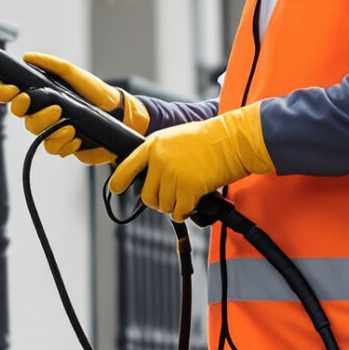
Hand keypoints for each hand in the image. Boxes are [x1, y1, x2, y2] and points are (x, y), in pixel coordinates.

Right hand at [0, 52, 149, 166]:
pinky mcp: (62, 144)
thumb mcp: (74, 73)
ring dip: (52, 128)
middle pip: (21, 116)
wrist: (117, 114)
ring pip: (36, 133)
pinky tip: (77, 135)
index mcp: (40, 93)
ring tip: (70, 123)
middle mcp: (41, 111)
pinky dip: (65, 142)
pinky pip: (52, 148)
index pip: (12, 93)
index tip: (12, 90)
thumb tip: (28, 57)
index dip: (4, 92)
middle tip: (54, 108)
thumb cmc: (95, 92)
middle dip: (35, 113)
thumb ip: (52, 65)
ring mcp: (50, 128)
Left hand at [106, 105, 271, 219]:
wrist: (232, 140)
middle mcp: (160, 160)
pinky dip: (184, 211)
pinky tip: (191, 204)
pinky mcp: (188, 188)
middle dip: (157, 201)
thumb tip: (155, 175)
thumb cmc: (210, 138)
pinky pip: (179, 210)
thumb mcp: (177, 137)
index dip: (120, 180)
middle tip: (170, 197)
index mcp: (154, 145)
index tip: (116, 188)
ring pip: (163, 205)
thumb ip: (162, 154)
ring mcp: (173, 175)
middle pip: (147, 195)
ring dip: (173, 206)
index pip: (128, 165)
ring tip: (185, 196)